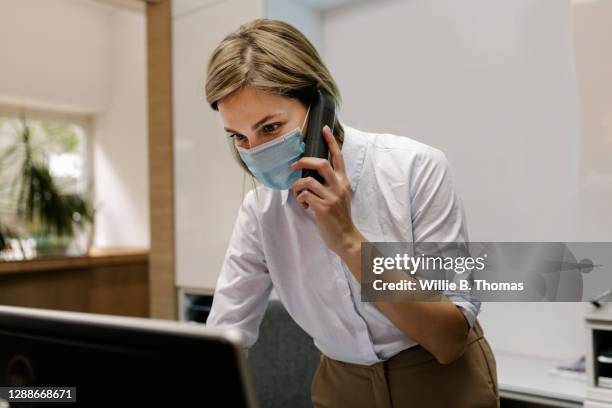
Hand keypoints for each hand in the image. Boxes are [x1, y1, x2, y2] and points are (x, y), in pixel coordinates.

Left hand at [290, 125, 360, 256]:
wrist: (345, 237)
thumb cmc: (339, 216)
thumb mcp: (339, 196)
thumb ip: (330, 184)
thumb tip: (311, 174)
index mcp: (343, 182)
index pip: (338, 157)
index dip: (331, 142)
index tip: (324, 129)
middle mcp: (339, 186)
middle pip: (321, 163)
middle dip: (304, 161)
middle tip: (294, 165)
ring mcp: (331, 197)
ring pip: (307, 181)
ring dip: (298, 186)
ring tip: (300, 195)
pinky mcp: (323, 208)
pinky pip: (304, 196)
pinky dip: (300, 200)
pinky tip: (305, 206)